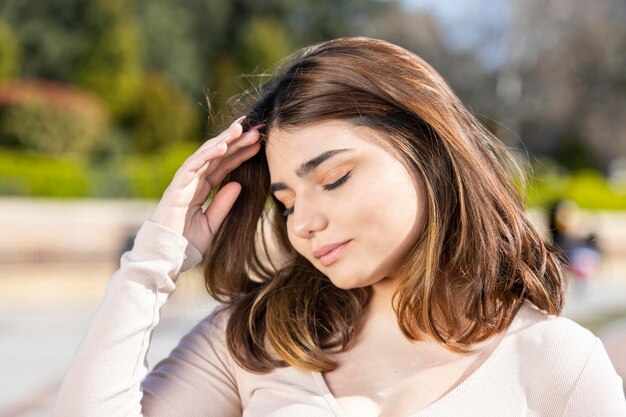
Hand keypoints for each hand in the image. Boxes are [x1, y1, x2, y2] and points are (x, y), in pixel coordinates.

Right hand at [148, 116, 261, 254]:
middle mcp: (193, 181)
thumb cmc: (186, 244)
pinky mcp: (176, 187)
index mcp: (202, 188)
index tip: (257, 142)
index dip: (239, 152)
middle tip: (255, 127)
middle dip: (235, 140)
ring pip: (206, 155)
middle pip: (217, 155)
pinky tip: (223, 145)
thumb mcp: (212, 224)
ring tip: (241, 128)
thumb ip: (224, 204)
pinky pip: (193, 166)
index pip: (223, 165)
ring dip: (223, 140)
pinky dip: (207, 155)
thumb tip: (239, 184)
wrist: (166, 258)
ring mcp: (183, 182)